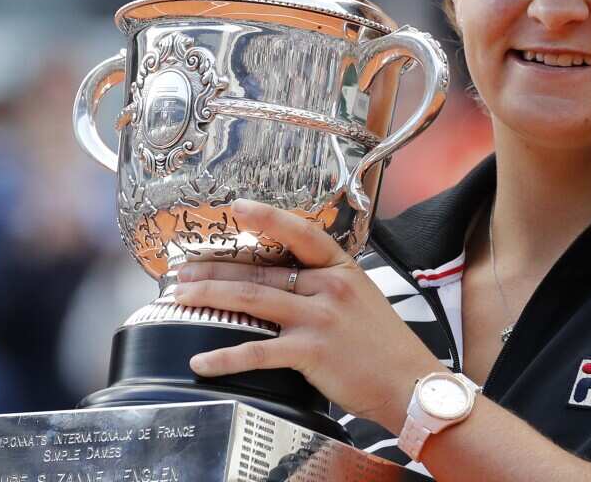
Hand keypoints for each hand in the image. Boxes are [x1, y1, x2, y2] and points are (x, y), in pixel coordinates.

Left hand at [173, 198, 446, 430]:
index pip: (299, 232)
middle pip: (261, 270)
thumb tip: (284, 277)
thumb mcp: (361, 297)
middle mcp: (329, 286)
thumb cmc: (384, 344)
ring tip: (180, 299)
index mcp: (341, 267)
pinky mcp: (310, 351)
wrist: (409, 382)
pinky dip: (224, 356)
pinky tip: (201, 360)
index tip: (235, 208)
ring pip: (251, 299)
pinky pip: (257, 351)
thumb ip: (325, 284)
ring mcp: (319, 318)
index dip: (265, 218)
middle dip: (214, 269)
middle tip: (182, 270)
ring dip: (209, 297)